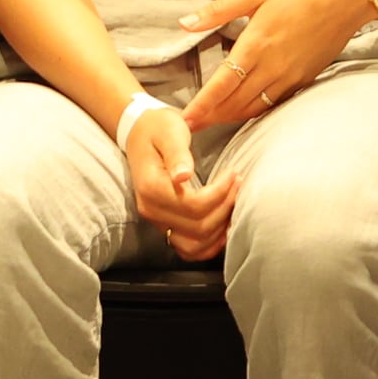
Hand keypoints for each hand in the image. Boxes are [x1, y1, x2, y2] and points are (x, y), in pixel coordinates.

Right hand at [122, 104, 235, 260]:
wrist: (139, 134)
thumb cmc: (158, 129)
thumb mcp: (169, 132)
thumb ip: (177, 154)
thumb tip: (183, 176)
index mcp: (152, 187)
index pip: (194, 205)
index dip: (221, 194)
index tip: (233, 174)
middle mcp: (150, 209)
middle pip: (198, 227)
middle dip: (225, 208)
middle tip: (238, 186)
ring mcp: (156, 220)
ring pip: (194, 244)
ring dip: (219, 230)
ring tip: (232, 206)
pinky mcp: (163, 225)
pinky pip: (187, 249)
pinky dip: (208, 245)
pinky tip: (221, 228)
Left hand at [178, 0, 377, 131]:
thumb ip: (217, 12)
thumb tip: (185, 24)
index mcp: (256, 44)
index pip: (222, 84)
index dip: (202, 104)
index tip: (185, 119)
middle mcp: (273, 66)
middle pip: (236, 102)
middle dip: (210, 117)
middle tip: (189, 127)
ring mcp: (290, 76)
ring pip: (255, 106)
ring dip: (231, 117)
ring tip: (211, 121)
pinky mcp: (304, 78)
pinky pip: (274, 102)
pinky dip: (255, 110)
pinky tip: (243, 110)